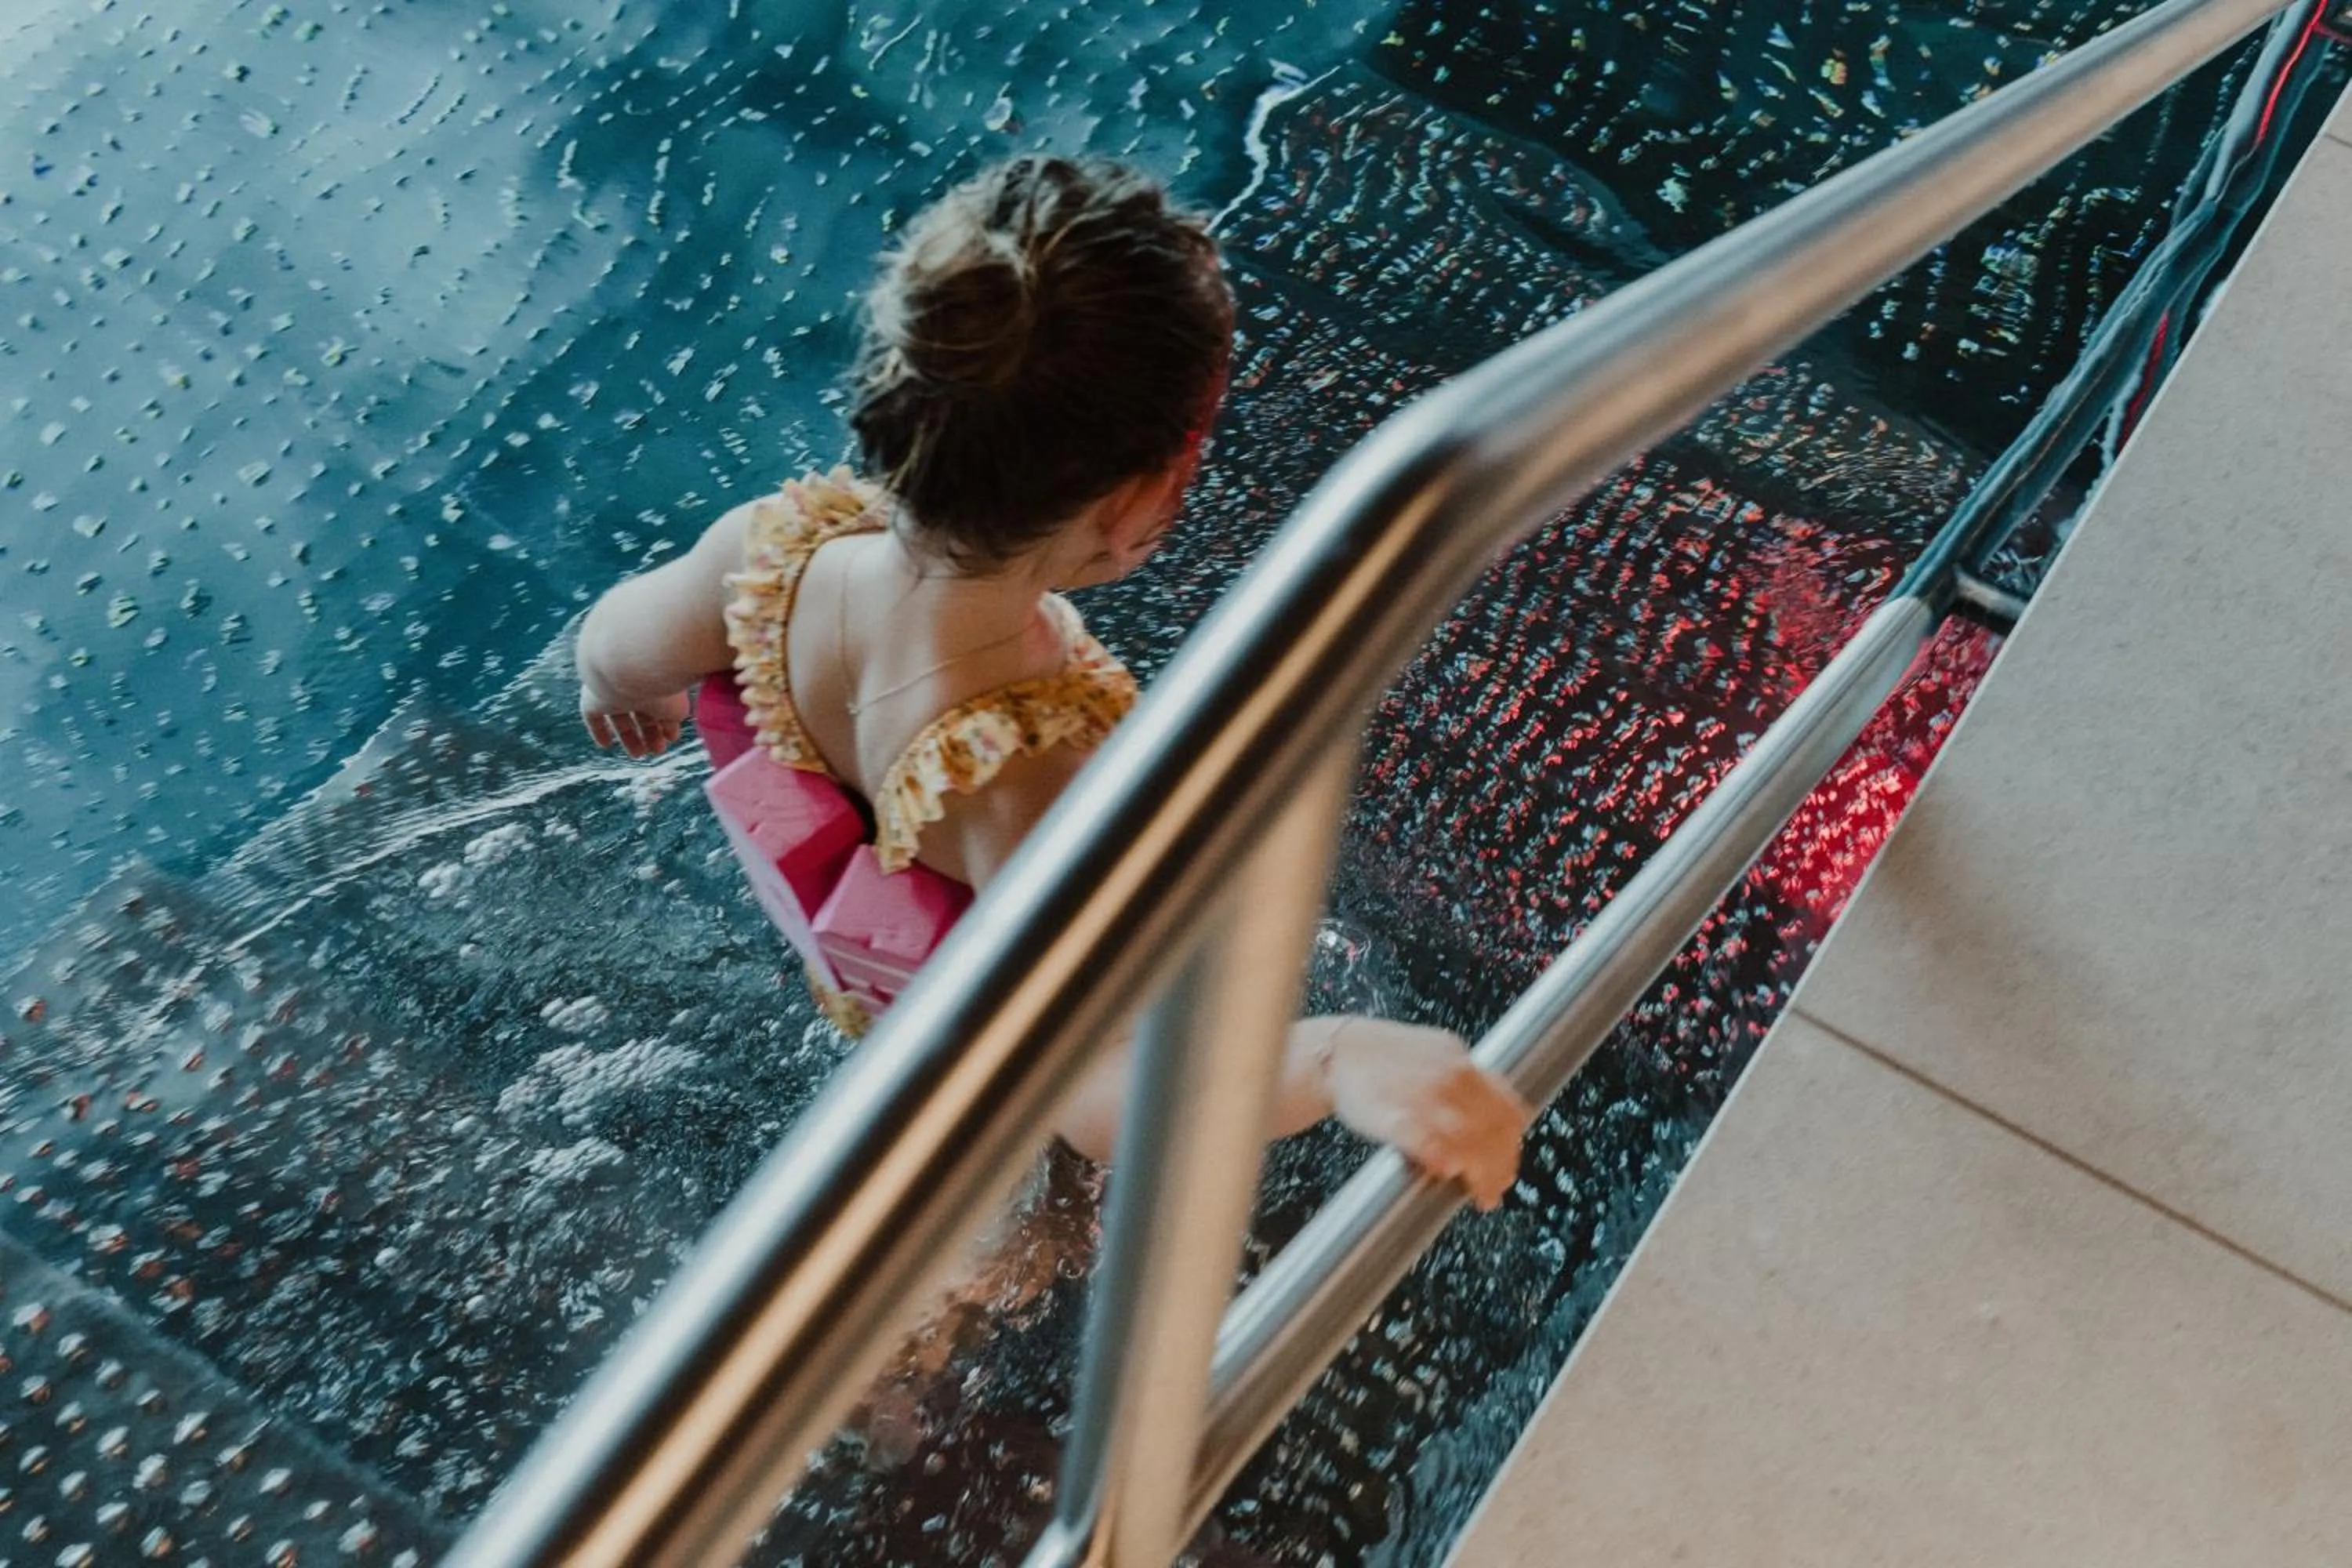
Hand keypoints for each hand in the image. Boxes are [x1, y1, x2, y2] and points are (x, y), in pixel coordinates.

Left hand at [581, 686, 688, 758]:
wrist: (630, 665)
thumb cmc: (661, 681)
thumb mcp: (676, 706)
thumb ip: (674, 719)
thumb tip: (672, 734)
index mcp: (656, 682)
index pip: (661, 705)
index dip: (665, 722)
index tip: (670, 736)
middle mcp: (635, 685)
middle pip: (641, 713)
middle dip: (649, 733)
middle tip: (657, 750)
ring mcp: (613, 691)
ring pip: (620, 718)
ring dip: (630, 738)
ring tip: (639, 754)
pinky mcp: (593, 699)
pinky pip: (594, 717)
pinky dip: (599, 731)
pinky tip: (605, 745)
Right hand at [1323, 1019, 1531, 1210]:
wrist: (1336, 1053)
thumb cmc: (1384, 1057)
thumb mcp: (1439, 1053)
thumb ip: (1469, 1080)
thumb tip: (1501, 1107)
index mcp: (1462, 1065)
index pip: (1506, 1108)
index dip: (1512, 1142)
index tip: (1509, 1162)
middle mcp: (1449, 1079)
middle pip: (1493, 1130)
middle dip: (1501, 1165)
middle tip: (1496, 1188)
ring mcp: (1423, 1098)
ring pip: (1469, 1140)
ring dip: (1481, 1172)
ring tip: (1482, 1194)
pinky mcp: (1394, 1117)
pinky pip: (1426, 1142)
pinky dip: (1442, 1158)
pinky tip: (1448, 1172)